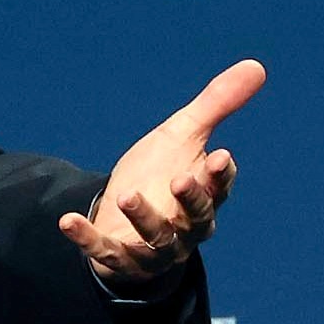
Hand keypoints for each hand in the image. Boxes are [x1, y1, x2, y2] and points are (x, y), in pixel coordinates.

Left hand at [58, 58, 262, 290]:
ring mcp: (154, 247)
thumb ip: (215, 105)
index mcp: (203, 197)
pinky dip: (88, 239)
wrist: (124, 216)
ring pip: (157, 240)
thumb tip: (256, 65)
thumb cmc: (160, 173)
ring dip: (144, 219)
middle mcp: (186, 227)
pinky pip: (106, 253)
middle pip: (196, 219)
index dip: (219, 176)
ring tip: (127, 195)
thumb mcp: (182, 136)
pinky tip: (67, 221)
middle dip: (190, 200)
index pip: (218, 188)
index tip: (220, 156)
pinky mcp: (120, 258)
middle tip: (180, 179)